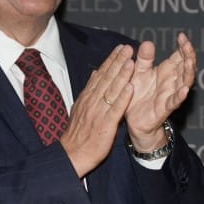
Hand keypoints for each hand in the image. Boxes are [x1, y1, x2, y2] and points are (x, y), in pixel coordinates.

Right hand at [61, 45, 134, 176]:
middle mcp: (92, 102)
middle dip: (118, 62)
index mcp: (87, 97)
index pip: (101, 75)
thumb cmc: (78, 134)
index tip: (120, 48)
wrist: (72, 155)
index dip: (111, 60)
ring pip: (111, 90)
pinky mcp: (105, 125)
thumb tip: (95, 73)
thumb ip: (89, 90)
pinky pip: (115, 109)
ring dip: (122, 75)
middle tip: (129, 48)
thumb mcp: (80, 108)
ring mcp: (98, 113)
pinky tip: (131, 87)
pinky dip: (123, 98)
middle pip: (107, 78)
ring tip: (131, 61)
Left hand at [125, 33, 196, 150]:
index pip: (180, 56)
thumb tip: (148, 42)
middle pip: (187, 67)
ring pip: (185, 82)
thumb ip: (144, 59)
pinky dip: (180, 96)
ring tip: (190, 62)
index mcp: (166, 71)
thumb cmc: (137, 93)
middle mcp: (172, 81)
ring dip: (188, 73)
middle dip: (189, 56)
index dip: (184, 47)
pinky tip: (184, 90)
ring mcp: (170, 94)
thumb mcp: (139, 72)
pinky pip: (175, 101)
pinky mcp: (165, 108)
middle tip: (187, 45)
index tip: (182, 36)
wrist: (133, 119)